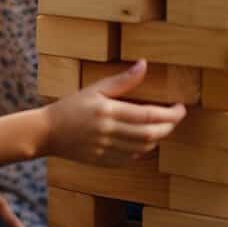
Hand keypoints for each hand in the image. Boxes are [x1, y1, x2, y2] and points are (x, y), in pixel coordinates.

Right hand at [45, 60, 185, 165]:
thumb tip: (143, 64)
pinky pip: (130, 158)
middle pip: (149, 134)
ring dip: (157, 138)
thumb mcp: (95, 88)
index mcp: (108, 111)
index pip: (148, 115)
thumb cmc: (71, 106)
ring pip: (143, 148)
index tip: (180, 108)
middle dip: (168, 127)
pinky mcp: (103, 162)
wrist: (47, 133)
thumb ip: (122, 80)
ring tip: (163, 127)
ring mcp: (106, 150)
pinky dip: (142, 150)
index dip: (169, 114)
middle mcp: (108, 132)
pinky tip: (144, 140)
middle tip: (176, 118)